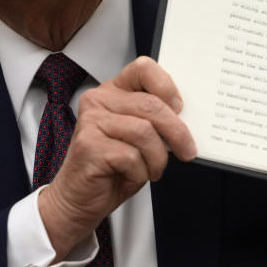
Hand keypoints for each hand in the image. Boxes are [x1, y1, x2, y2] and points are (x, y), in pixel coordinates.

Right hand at [37, 56, 195, 255]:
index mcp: (113, 92)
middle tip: (186, 151)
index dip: (167, 87)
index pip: (144, 68)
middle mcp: (99, 100)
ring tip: (151, 169)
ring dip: (157, 158)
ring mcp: (91, 121)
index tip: (179, 109)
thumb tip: (185, 119)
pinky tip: (131, 175)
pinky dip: (140, 172)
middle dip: (177, 132)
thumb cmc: (111, 168)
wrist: (80, 198)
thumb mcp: (139, 137)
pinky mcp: (89, 145)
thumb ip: (154, 121)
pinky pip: (132, 156)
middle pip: (152, 105)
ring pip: (145, 132)